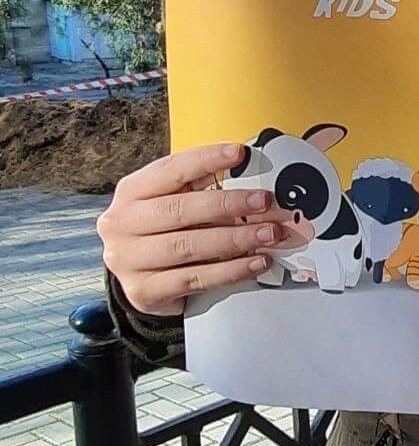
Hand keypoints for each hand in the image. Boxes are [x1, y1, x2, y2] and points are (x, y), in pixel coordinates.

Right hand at [97, 143, 296, 316]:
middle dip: (228, 204)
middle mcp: (122, 224)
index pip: (171, 170)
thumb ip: (201, 185)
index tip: (239, 154)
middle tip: (264, 201)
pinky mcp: (145, 291)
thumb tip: (247, 172)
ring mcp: (129, 260)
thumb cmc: (161, 229)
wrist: (137, 276)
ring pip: (189, 246)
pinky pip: (195, 279)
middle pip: (180, 210)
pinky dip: (231, 270)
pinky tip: (257, 262)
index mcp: (131, 192)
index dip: (206, 160)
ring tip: (268, 233)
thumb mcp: (172, 199)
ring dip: (236, 239)